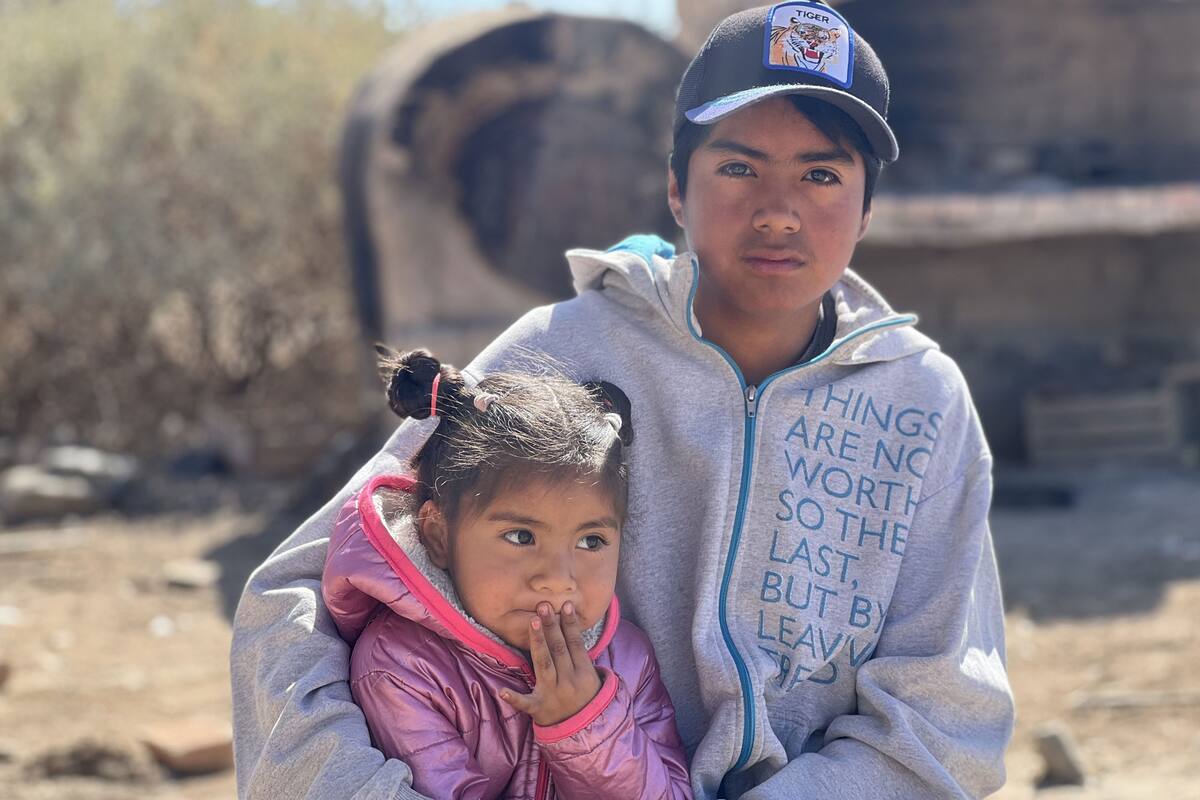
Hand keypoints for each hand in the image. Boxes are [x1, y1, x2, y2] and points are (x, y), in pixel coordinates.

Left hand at [500, 601, 601, 726]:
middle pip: (559, 649)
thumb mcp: (591, 678)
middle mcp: (569, 682)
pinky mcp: (538, 709)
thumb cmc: (584, 697)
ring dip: (538, 642)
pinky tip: (502, 691)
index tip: (566, 605)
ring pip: (544, 665)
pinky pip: (525, 703)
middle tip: (544, 606)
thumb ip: (581, 657)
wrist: (584, 731)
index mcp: (584, 674)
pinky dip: (514, 698)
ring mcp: (552, 695)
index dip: (570, 624)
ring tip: (533, 622)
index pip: (575, 644)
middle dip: (551, 626)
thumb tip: (572, 627)